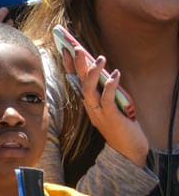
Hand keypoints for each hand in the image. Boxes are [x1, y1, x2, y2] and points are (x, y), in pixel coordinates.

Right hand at [66, 51, 147, 165]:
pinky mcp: (110, 116)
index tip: (67, 48)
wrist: (127, 149)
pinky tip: (115, 74)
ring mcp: (98, 111)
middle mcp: (90, 106)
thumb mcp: (110, 106)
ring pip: (89, 90)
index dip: (71, 65)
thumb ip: (106, 92)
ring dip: (93, 73)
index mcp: (89, 102)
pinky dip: (110, 85)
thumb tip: (106, 74)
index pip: (77, 80)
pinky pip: (107, 98)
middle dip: (77, 64)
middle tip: (76, 47)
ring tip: (100, 58)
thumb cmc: (121, 126)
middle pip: (79, 82)